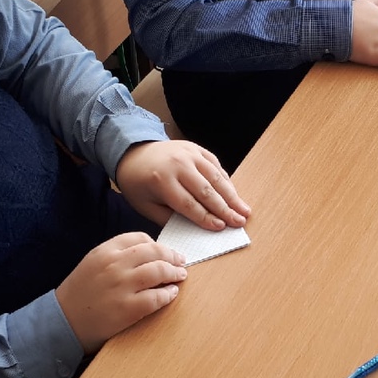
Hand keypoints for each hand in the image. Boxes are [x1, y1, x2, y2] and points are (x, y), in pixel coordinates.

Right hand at [56, 232, 187, 352]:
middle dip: (172, 256)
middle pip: (154, 252)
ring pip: (159, 271)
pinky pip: (157, 297)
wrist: (63, 321)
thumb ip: (117, 255)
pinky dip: (168, 294)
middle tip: (181, 262)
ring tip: (180, 276)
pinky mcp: (127, 308)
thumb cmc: (79, 293)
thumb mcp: (93, 263)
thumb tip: (150, 253)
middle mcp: (114, 265)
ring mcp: (121, 286)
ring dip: (174, 273)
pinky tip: (171, 294)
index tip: (165, 252)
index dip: (157, 245)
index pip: (140, 238)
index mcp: (105, 251)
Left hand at [115, 140, 250, 229]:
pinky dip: (226, 181)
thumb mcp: (146, 206)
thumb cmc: (139, 184)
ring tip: (244, 210)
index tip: (220, 228)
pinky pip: (215, 165)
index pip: (189, 204)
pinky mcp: (196, 149)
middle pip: (206, 191)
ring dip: (232, 195)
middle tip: (239, 222)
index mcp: (161, 180)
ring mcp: (189, 153)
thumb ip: (169, 218)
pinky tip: (234, 194)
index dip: (206, 218)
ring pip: (215, 177)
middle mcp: (178, 164)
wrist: (133, 154)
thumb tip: (196, 228)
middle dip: (225, 209)